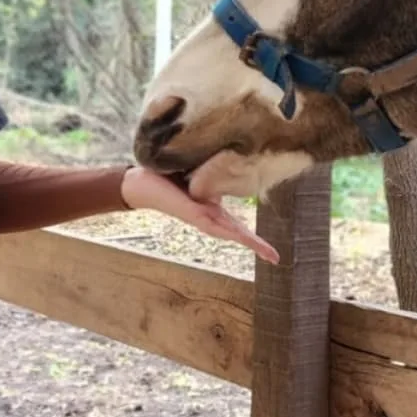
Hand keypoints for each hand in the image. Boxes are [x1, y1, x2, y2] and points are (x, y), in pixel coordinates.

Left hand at [120, 165, 279, 263]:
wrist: (140, 183)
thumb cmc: (167, 176)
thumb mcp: (198, 173)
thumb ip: (213, 171)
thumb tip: (232, 157)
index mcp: (212, 209)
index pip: (237, 224)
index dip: (254, 235)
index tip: (272, 249)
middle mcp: (208, 216)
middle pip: (237, 233)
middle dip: (257, 245)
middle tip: (276, 258)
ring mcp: (200, 217)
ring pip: (228, 232)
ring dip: (247, 242)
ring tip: (266, 253)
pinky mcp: (190, 213)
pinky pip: (211, 223)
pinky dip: (226, 230)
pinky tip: (237, 236)